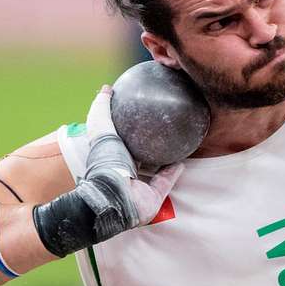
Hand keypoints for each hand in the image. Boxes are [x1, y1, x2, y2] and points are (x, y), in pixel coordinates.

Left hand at [83, 85, 183, 229]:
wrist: (116, 196)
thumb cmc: (106, 162)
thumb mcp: (101, 130)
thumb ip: (101, 110)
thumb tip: (105, 89)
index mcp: (112, 158)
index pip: (118, 140)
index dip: (126, 127)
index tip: (137, 113)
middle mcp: (125, 172)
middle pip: (137, 155)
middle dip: (147, 144)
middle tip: (162, 126)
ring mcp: (139, 186)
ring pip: (154, 170)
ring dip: (164, 159)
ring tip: (177, 142)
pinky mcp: (153, 196)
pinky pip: (166, 181)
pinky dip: (174, 172)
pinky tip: (183, 159)